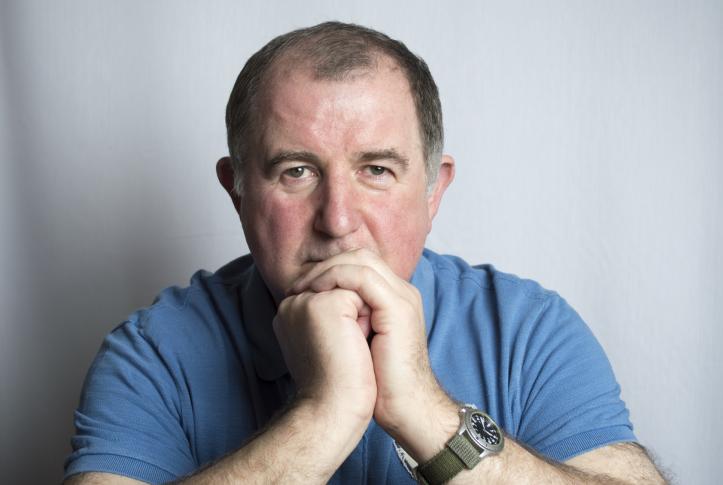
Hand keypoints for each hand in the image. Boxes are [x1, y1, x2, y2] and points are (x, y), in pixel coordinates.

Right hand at [273, 288, 376, 424]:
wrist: (335, 408)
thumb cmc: (337, 382)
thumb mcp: (329, 341)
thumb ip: (332, 315)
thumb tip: (355, 300)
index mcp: (290, 312)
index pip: (333, 293)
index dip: (352, 317)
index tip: (343, 350)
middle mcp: (292, 303)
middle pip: (344, 287)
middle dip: (357, 314)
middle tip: (347, 351)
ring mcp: (305, 301)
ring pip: (352, 288)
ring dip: (362, 316)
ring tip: (349, 348)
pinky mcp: (323, 304)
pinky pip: (360, 293)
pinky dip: (366, 319)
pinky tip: (354, 345)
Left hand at [289, 249, 458, 461]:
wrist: (405, 407)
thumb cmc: (379, 383)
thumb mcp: (357, 343)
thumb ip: (344, 321)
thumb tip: (308, 311)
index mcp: (394, 298)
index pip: (359, 264)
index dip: (328, 269)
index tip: (299, 287)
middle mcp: (402, 292)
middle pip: (360, 256)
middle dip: (324, 265)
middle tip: (297, 283)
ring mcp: (403, 297)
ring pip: (360, 260)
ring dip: (326, 270)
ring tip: (302, 287)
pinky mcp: (398, 308)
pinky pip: (363, 277)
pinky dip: (336, 279)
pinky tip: (317, 294)